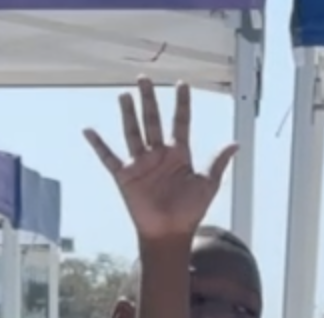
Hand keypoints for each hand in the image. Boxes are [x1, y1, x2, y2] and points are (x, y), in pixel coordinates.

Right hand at [85, 79, 237, 243]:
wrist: (170, 233)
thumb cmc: (190, 212)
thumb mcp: (207, 184)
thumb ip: (217, 162)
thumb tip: (235, 144)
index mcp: (178, 154)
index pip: (180, 122)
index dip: (182, 104)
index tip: (181, 84)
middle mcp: (158, 155)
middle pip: (152, 120)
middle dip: (149, 99)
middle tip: (144, 78)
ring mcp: (140, 164)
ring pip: (133, 132)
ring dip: (128, 114)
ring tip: (124, 95)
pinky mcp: (125, 177)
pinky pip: (108, 158)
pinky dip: (98, 145)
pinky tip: (89, 131)